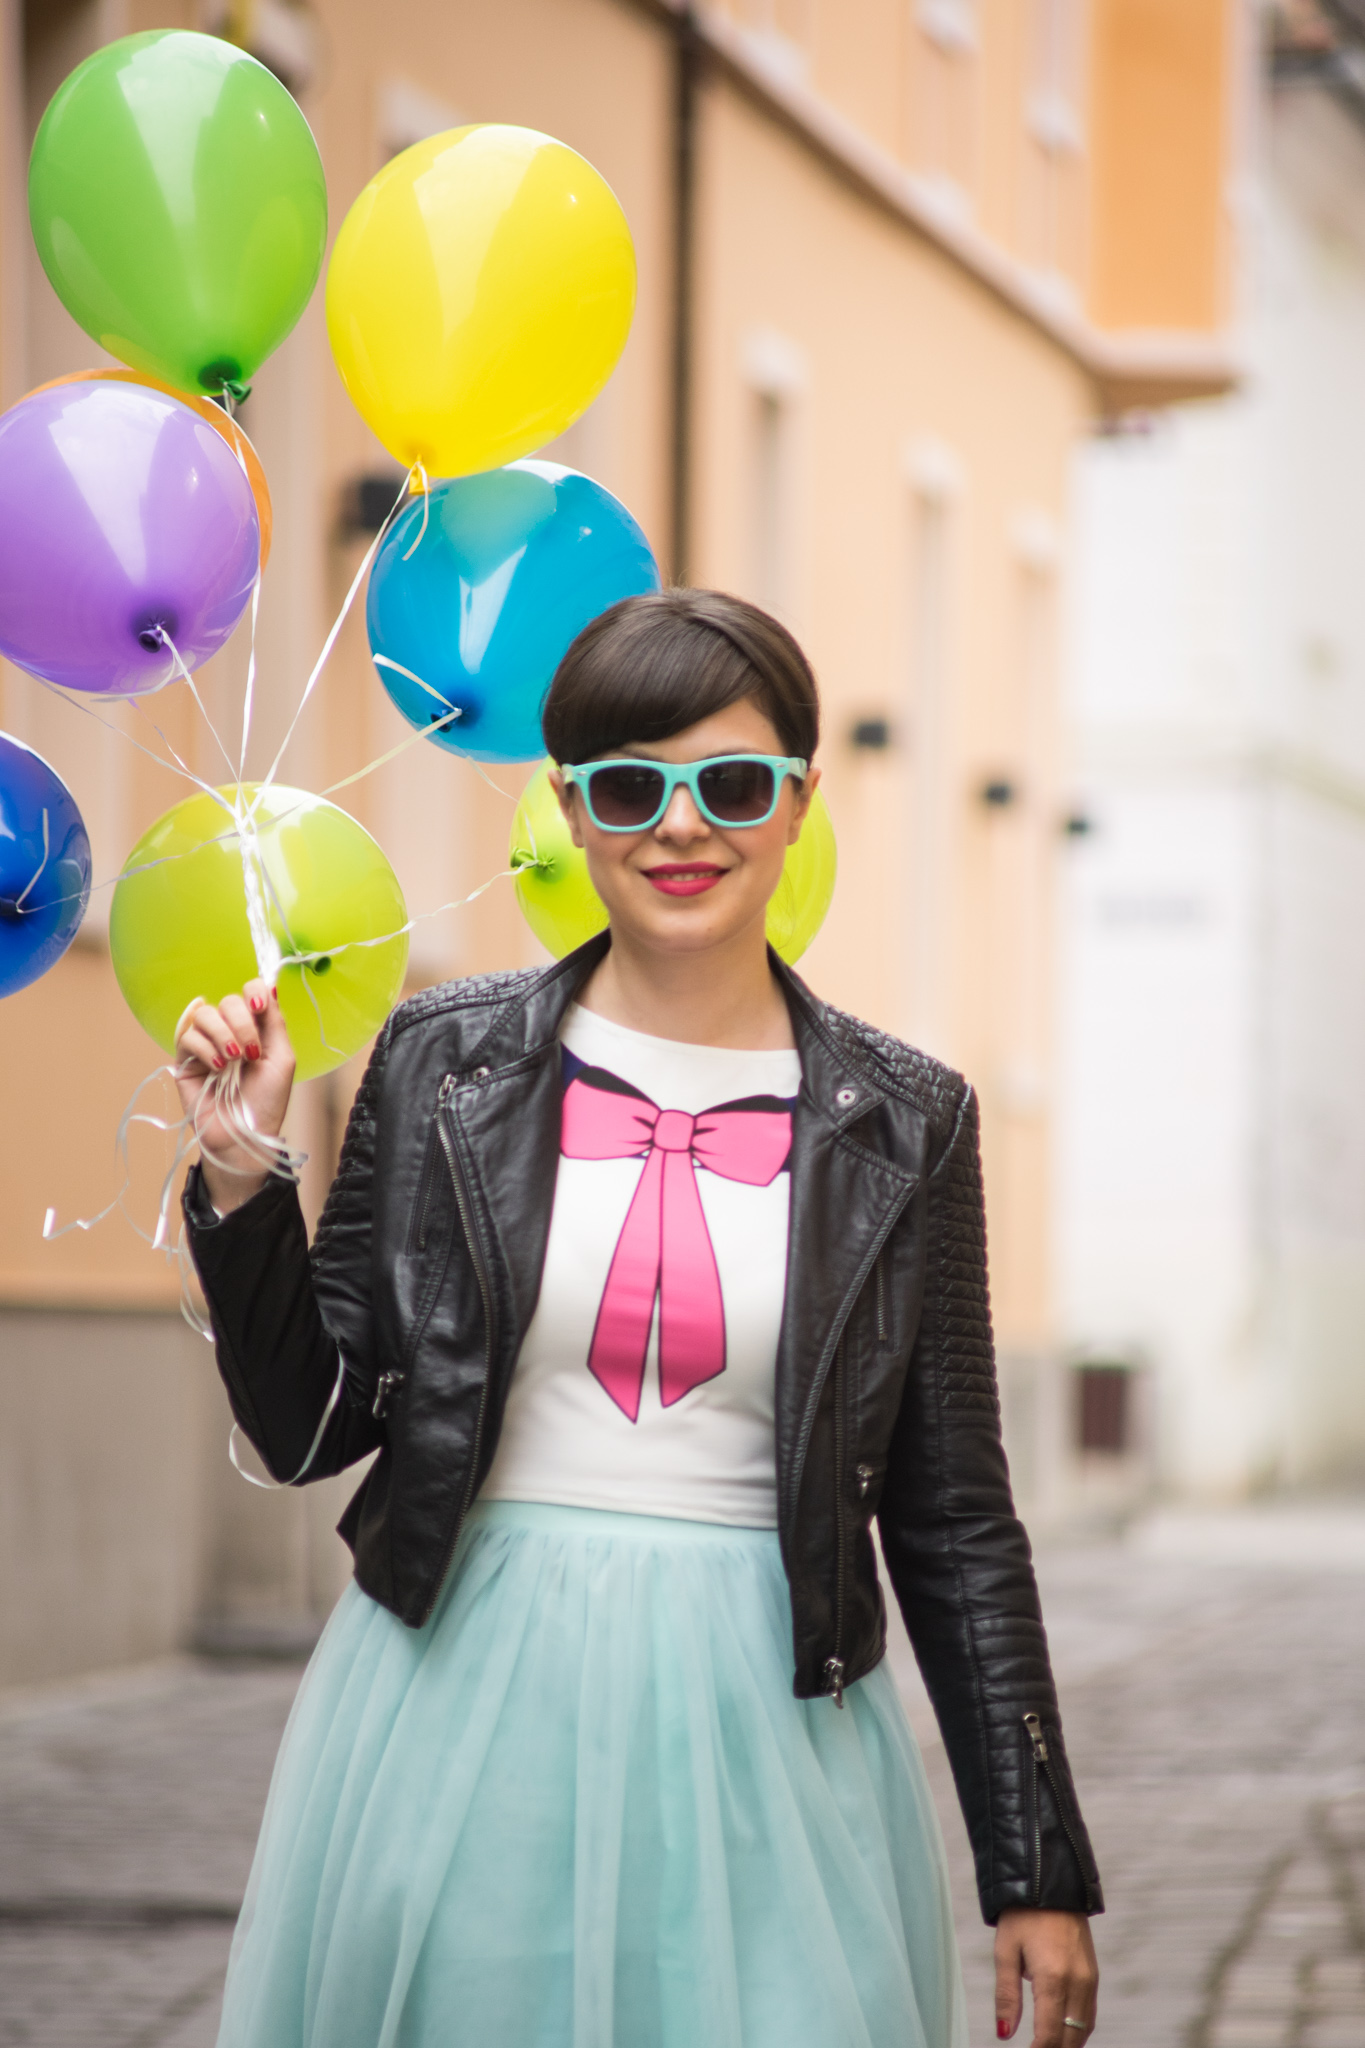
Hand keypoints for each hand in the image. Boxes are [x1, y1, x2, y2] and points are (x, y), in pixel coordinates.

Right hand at [173, 979, 295, 1214]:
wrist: (244, 1136)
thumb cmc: (266, 1102)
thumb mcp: (282, 1059)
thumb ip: (274, 1023)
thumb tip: (270, 986)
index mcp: (255, 1029)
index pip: (250, 991)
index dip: (254, 991)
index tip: (260, 1006)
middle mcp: (230, 1032)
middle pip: (228, 1001)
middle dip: (242, 1022)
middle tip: (251, 1052)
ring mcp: (206, 1044)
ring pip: (205, 1014)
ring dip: (223, 1034)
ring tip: (234, 1061)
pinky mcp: (186, 1060)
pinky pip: (188, 1036)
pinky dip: (205, 1048)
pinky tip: (218, 1067)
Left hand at [994, 1908, 1097, 2044]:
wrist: (1049, 1882)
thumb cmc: (1022, 1915)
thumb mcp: (1005, 1952)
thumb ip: (1007, 1997)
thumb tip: (1004, 2033)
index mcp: (1053, 1978)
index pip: (1050, 2035)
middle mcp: (1077, 1982)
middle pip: (1071, 2039)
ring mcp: (1089, 1979)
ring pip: (1084, 2029)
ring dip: (1068, 2044)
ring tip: (1046, 2045)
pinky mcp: (1093, 1974)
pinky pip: (1089, 2014)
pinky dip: (1078, 2030)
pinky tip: (1062, 2033)